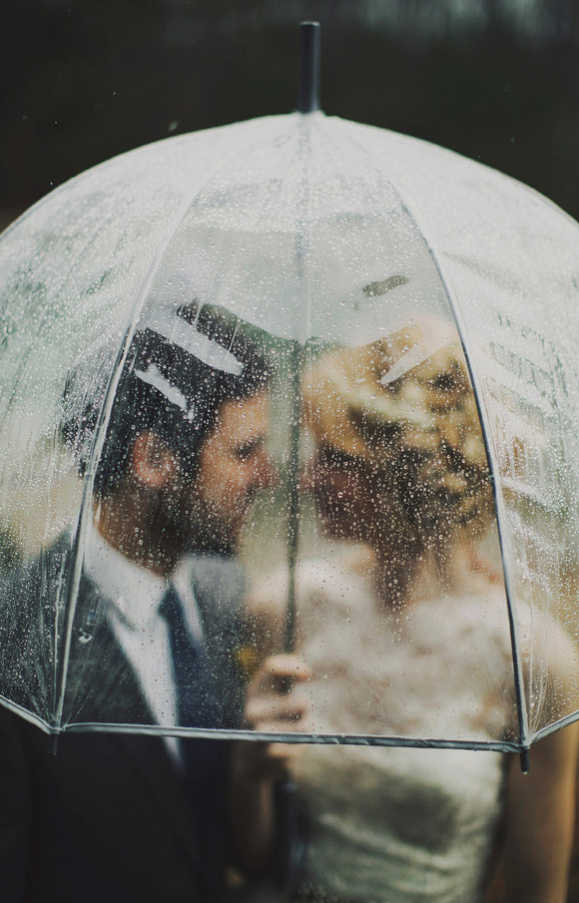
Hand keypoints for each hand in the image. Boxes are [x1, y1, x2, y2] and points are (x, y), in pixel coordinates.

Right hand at [237, 654, 310, 781]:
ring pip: (304, 725)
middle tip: (299, 711)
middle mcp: (253, 710)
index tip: (308, 675)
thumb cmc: (267, 720)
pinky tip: (288, 745)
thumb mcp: (269, 695)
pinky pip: (301, 743)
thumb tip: (307, 672)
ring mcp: (260, 732)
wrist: (248, 761)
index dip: (295, 667)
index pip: (272, 667)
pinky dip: (301, 744)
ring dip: (305, 725)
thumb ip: (286, 678)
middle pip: (299, 702)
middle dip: (305, 706)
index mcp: (254, 691)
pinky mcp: (271, 753)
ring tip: (293, 729)